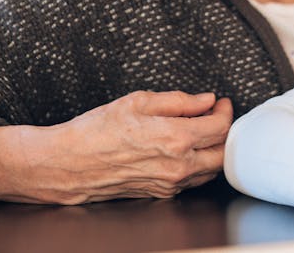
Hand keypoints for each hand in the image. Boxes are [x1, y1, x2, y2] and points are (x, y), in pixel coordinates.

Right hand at [0, 90, 232, 203]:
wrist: (67, 163)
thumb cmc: (96, 130)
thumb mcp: (138, 102)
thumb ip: (179, 101)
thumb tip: (206, 100)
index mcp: (175, 139)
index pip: (220, 127)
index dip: (225, 111)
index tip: (221, 102)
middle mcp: (177, 166)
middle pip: (223, 153)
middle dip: (224, 133)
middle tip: (216, 116)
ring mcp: (169, 183)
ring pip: (210, 170)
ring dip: (212, 151)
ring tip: (200, 131)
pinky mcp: (160, 193)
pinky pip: (190, 180)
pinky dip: (195, 164)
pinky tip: (183, 149)